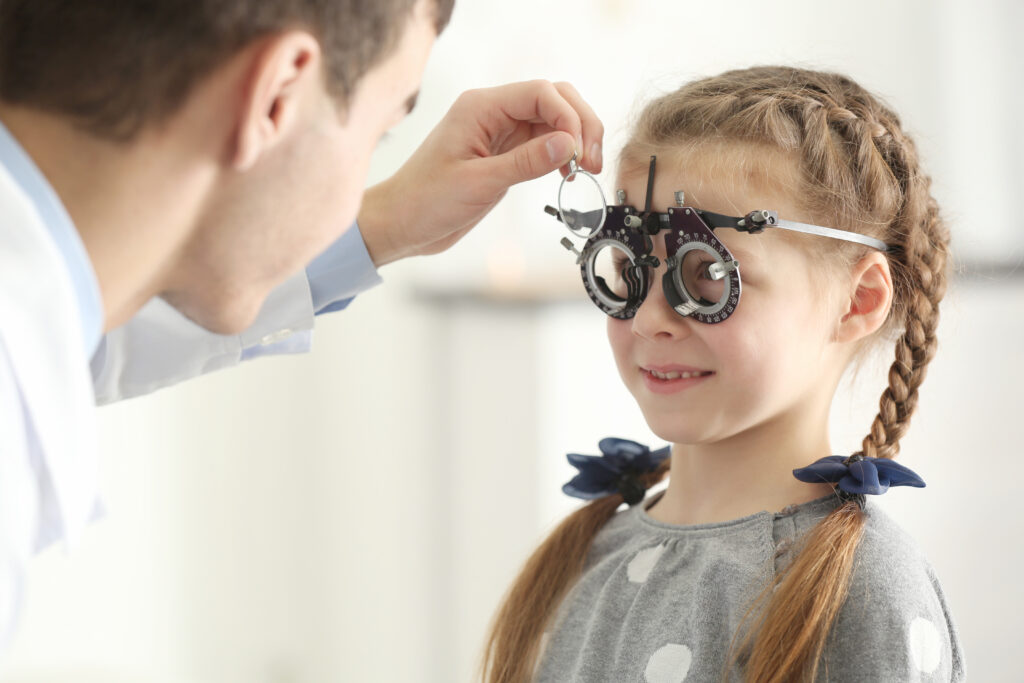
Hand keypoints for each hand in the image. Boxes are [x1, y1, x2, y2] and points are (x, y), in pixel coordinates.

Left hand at [358, 80, 603, 266]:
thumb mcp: (479, 183)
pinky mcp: (504, 153)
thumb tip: (569, 143)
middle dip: (579, 124)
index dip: (568, 118)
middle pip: (553, 98)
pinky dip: (561, 154)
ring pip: (552, 120)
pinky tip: (567, 173)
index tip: (579, 153)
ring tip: (585, 169)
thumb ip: (526, 162)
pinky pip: (542, 142)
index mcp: (480, 107)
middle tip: (592, 160)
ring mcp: (499, 132)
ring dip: (575, 139)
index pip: (541, 93)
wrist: (401, 224)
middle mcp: (492, 112)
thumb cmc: (425, 201)